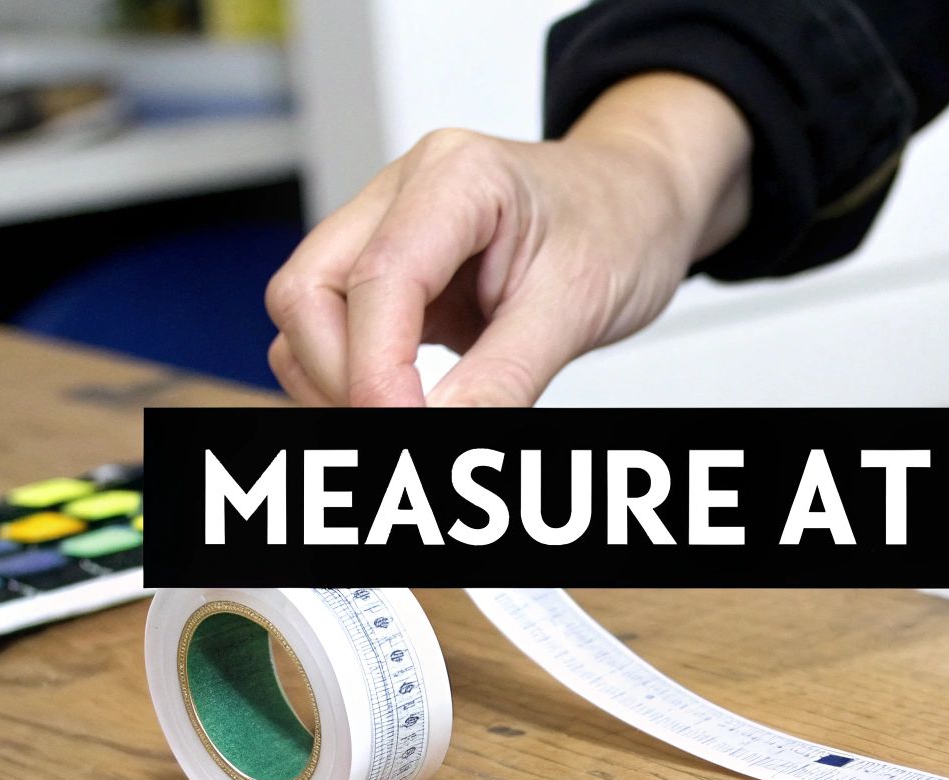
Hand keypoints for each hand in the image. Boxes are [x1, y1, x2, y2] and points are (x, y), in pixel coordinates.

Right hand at [265, 73, 751, 405]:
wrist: (639, 201)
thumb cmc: (621, 224)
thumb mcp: (579, 305)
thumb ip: (507, 376)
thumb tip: (447, 433)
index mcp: (457, 177)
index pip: (379, 277)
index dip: (376, 369)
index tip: (403, 428)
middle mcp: (403, 193)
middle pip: (309, 292)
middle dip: (343, 376)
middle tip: (407, 433)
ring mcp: (387, 229)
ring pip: (308, 315)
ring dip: (339, 382)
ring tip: (411, 422)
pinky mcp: (392, 273)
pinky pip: (338, 330)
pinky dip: (358, 377)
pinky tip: (408, 406)